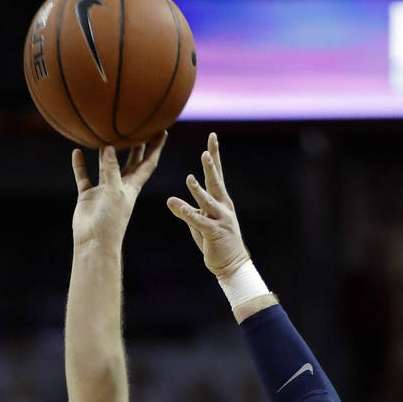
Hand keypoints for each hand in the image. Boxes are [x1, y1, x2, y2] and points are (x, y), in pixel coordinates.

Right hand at [71, 134, 166, 248]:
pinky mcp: (88, 195)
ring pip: (106, 165)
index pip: (148, 163)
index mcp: (133, 186)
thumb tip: (109, 147)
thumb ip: (112, 170)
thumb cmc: (111, 223)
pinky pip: (84, 176)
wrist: (95, 243)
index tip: (163, 130)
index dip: (156, 147)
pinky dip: (80, 164)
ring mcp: (104, 190)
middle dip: (137, 144)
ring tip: (107, 132)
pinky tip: (77, 151)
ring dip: (107, 151)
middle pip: (130, 160)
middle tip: (140, 124)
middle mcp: (120, 186)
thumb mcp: (115, 193)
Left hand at [166, 132, 249, 278]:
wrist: (231, 264)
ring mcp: (220, 220)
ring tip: (189, 178)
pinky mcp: (214, 233)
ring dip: (198, 190)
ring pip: (208, 201)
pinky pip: (200, 222)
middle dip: (211, 166)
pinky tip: (179, 207)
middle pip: (216, 182)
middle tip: (206, 151)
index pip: (217, 174)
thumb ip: (188, 210)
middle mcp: (223, 207)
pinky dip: (189, 214)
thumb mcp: (200, 222)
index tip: (212, 137)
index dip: (214, 155)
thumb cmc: (216, 241)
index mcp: (221, 200)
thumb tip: (170, 201)